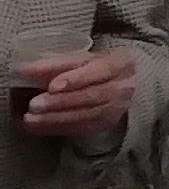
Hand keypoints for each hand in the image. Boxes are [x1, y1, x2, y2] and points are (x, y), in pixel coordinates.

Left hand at [10, 47, 132, 139]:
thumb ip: (55, 64)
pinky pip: (80, 128)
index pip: (100, 71)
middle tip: (34, 104)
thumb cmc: (95, 68)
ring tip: (30, 118)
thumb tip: (25, 69)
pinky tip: (37, 126)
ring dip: (55, 118)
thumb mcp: (81, 60)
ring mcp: (117, 108)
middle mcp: (123, 87)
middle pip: (92, 96)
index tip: (52, 86)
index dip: (76, 79)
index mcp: (120, 64)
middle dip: (60, 102)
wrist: (120, 85)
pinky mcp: (105, 124)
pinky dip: (56, 127)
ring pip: (86, 115)